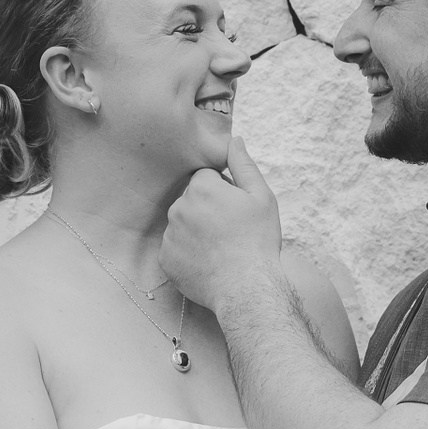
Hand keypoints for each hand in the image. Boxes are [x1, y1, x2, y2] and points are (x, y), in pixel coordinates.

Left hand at [162, 137, 283, 310]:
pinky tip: (208, 263)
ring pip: (182, 225)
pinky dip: (188, 254)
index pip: (205, 179)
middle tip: (230, 232)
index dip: (223, 192)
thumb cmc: (258, 241)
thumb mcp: (262, 197)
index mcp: (201, 188)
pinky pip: (175, 249)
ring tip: (220, 250)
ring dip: (196, 232)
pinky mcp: (165, 260)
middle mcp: (179, 208)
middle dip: (207, 210)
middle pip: (192, 201)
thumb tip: (234, 140)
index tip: (236, 210)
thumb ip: (244, 165)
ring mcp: (169, 236)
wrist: (247, 288)